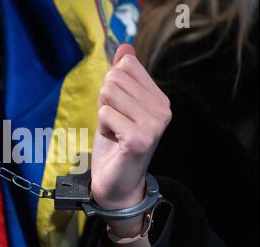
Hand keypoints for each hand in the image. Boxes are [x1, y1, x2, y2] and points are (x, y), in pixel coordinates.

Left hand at [91, 45, 170, 242]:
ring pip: (109, 93)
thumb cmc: (115, 144)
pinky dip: (102, 127)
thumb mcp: (116, 106)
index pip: (126, 65)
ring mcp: (154, 124)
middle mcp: (163, 109)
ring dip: (103, 114)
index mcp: (159, 98)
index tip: (117, 109)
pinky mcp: (140, 137)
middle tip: (114, 124)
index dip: (111, 86)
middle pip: (115, 78)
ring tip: (115, 132)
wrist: (116, 182)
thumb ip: (122, 77)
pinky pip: (105, 113)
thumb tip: (124, 45)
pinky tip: (114, 141)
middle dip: (105, 101)